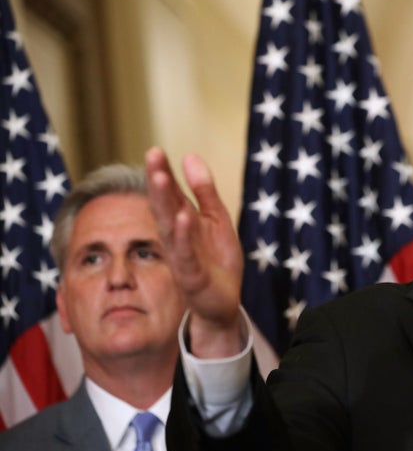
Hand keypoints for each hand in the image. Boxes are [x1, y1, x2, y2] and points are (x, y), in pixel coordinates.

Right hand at [144, 147, 245, 357]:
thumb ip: (204, 190)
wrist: (223, 301)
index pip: (169, 192)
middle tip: (152, 156)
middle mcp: (177, 235)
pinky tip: (183, 218)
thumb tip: (189, 156)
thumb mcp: (216, 218)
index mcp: (182, 219)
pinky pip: (185, 254)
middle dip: (158, 181)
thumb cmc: (216, 259)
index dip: (163, 171)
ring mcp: (182, 255)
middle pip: (164, 204)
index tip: (155, 150)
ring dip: (165, 202)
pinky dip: (183, 237)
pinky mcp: (191, 275)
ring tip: (162, 178)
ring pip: (169, 226)